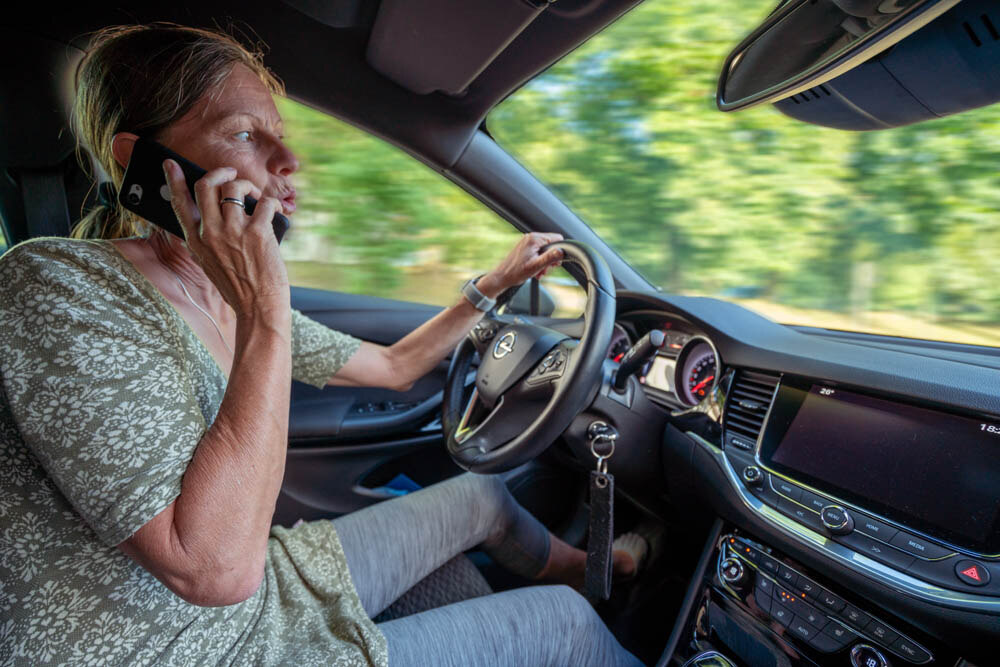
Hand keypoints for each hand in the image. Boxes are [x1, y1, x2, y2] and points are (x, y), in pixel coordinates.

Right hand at [164, 159, 289, 317]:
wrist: (258, 308)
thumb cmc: (239, 287)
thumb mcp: (210, 263)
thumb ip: (207, 239)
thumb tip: (216, 212)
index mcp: (195, 241)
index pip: (179, 204)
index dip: (173, 181)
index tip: (171, 163)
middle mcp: (210, 233)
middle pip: (206, 186)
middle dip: (221, 173)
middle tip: (231, 175)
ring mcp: (233, 232)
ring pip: (235, 188)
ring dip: (248, 186)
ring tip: (256, 197)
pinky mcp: (258, 233)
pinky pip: (264, 202)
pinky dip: (272, 203)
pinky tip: (275, 211)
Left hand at [476, 232, 563, 297]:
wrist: (502, 277)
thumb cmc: (516, 272)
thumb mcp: (536, 266)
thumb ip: (550, 257)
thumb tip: (561, 251)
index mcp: (534, 239)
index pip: (557, 238)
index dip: (559, 251)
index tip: (554, 263)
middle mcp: (530, 237)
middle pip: (552, 245)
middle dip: (550, 259)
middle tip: (544, 269)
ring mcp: (527, 242)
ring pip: (545, 250)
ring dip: (544, 262)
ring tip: (538, 271)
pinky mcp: (525, 247)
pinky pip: (538, 252)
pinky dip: (539, 261)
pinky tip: (534, 270)